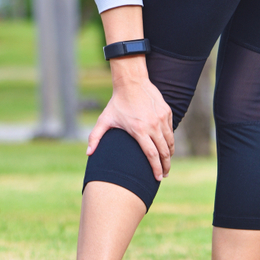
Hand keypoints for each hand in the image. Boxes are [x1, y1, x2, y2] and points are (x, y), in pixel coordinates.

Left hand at [86, 61, 173, 180]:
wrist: (131, 82)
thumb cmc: (117, 103)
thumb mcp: (104, 120)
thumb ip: (95, 137)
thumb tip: (88, 153)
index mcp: (139, 130)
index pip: (151, 155)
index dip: (156, 168)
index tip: (158, 178)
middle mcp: (153, 126)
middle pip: (164, 152)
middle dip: (166, 166)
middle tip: (165, 175)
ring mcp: (161, 119)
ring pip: (170, 142)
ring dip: (170, 154)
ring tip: (167, 162)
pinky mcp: (166, 113)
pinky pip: (170, 131)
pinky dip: (169, 140)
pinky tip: (166, 146)